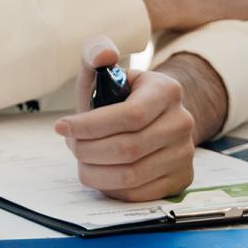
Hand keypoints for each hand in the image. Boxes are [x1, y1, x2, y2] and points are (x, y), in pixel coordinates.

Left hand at [55, 38, 196, 201]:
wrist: (154, 117)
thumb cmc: (121, 94)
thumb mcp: (107, 70)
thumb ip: (96, 53)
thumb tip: (103, 55)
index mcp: (166, 90)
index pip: (129, 115)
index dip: (90, 125)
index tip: (62, 126)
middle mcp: (182, 122)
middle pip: (127, 149)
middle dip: (88, 150)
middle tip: (71, 145)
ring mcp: (185, 153)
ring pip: (131, 176)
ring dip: (95, 172)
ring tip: (82, 159)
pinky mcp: (181, 179)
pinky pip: (138, 193)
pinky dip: (110, 187)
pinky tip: (100, 172)